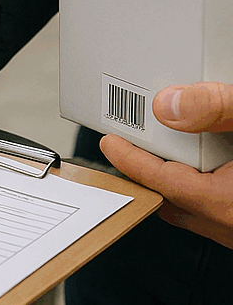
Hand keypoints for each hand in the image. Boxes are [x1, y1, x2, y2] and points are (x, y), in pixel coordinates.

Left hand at [100, 83, 232, 248]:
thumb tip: (168, 105)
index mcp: (222, 203)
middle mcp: (228, 224)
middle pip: (166, 198)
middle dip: (145, 171)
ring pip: (189, 208)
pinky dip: (200, 186)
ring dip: (174, 180)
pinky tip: (208, 162)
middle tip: (132, 143)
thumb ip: (217, 109)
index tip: (109, 142)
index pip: (155, 180)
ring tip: (168, 148)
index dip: (128, 158)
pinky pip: (212, 210)